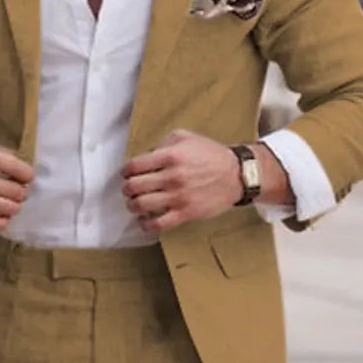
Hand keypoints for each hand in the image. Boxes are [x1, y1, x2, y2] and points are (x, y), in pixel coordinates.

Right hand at [0, 136, 33, 231]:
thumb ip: (0, 154)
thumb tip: (23, 168)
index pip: (22, 171)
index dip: (27, 176)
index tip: (24, 178)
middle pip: (18, 192)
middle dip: (22, 192)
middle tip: (17, 191)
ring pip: (10, 209)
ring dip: (14, 206)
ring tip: (9, 202)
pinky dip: (3, 221)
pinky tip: (0, 215)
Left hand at [122, 130, 242, 233]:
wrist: (236, 175)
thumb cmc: (211, 155)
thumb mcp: (187, 138)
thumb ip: (164, 144)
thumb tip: (146, 156)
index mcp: (170, 156)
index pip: (134, 166)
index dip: (126, 171)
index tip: (127, 174)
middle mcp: (172, 176)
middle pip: (134, 187)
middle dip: (127, 189)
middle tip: (130, 190)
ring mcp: (178, 196)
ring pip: (141, 206)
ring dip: (133, 206)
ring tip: (135, 204)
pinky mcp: (186, 213)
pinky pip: (158, 224)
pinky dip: (146, 224)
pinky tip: (145, 221)